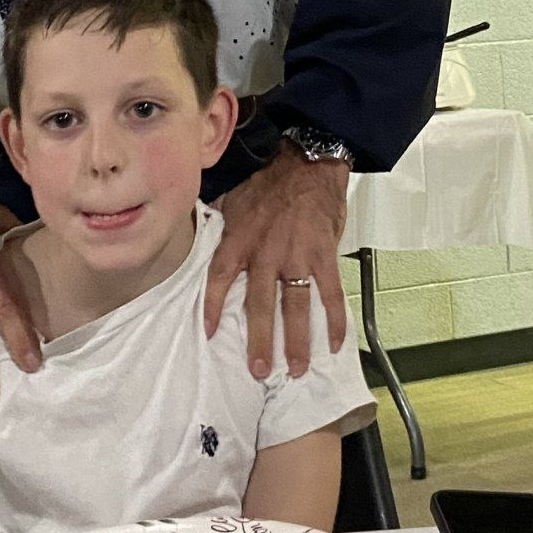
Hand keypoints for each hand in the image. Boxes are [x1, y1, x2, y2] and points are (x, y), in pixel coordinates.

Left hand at [203, 147, 349, 379]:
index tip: (210, 333)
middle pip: (260, 304)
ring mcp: (298, 256)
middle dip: (259, 340)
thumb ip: (218, 226)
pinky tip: (335, 343)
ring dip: (296, 341)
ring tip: (294, 369)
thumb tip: (197, 239)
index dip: (214, 307)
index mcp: (240, 239)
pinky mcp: (325, 256)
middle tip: (258, 370)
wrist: (308, 162)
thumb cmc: (268, 181)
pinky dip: (334, 320)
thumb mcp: (232, 198)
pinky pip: (330, 293)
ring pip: (296, 306)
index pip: (220, 278)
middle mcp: (266, 253)